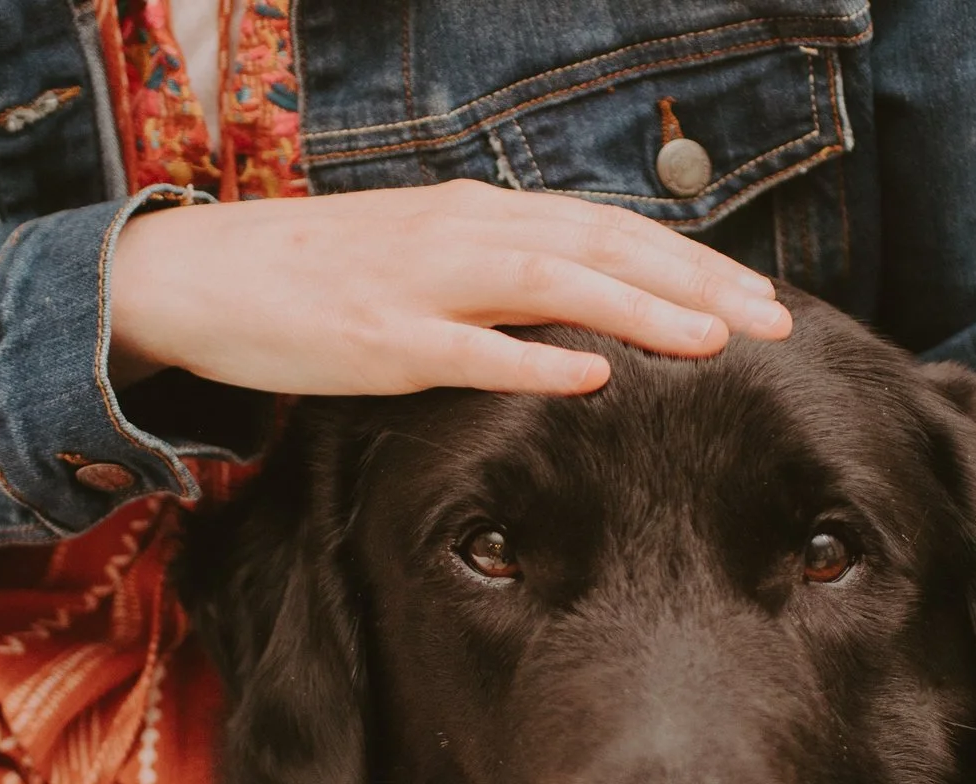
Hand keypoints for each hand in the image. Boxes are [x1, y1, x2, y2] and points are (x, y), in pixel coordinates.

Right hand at [107, 180, 792, 396]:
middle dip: (693, 285)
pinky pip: (468, 349)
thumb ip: (504, 274)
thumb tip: (585, 310)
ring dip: (637, 311)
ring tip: (711, 342)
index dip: (691, 262)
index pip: (609, 229)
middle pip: (601, 248)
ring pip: (551, 284)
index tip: (761, 299)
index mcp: (481, 214)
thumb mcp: (428, 260)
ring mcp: (422, 282)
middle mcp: (464, 232)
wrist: (202, 275)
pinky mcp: (378, 337)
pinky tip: (592, 377)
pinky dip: (532, 360)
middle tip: (773, 323)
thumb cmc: (322, 279)